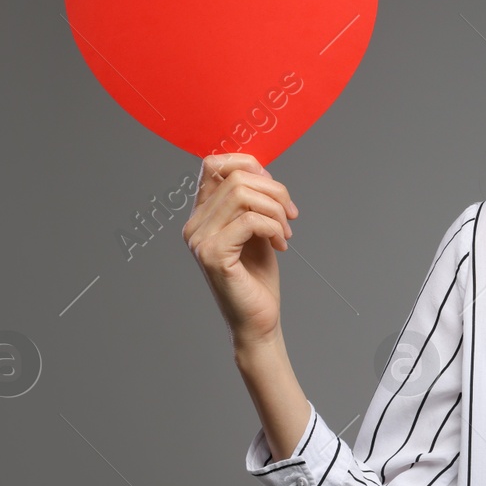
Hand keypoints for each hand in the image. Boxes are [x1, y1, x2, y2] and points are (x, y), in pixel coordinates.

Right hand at [181, 153, 299, 348]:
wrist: (258, 321)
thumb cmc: (258, 278)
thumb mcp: (258, 229)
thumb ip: (253, 200)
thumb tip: (261, 170)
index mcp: (202, 215)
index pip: (213, 164)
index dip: (249, 164)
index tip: (275, 190)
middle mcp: (194, 225)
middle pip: (236, 177)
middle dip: (275, 191)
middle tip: (291, 217)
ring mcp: (200, 240)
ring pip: (243, 194)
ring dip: (276, 210)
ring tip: (286, 233)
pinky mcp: (213, 255)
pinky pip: (250, 220)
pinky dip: (273, 227)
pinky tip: (280, 245)